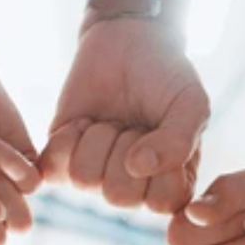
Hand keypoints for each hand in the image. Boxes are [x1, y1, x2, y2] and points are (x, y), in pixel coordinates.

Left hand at [42, 0, 208, 213]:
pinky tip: (84, 122)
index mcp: (170, 185)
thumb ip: (180, 140)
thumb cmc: (166, 77)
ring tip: (111, 121)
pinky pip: (53, 168)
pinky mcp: (61, 161)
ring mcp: (95, 177)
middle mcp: (133, 189)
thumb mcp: (190, 104)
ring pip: (84, 179)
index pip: (160, 202)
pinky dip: (68, 137)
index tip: (166, 130)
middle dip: (125, 147)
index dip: (160, 162)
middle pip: (117, 196)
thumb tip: (137, 167)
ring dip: (98, 138)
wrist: (127, 41)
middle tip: (134, 123)